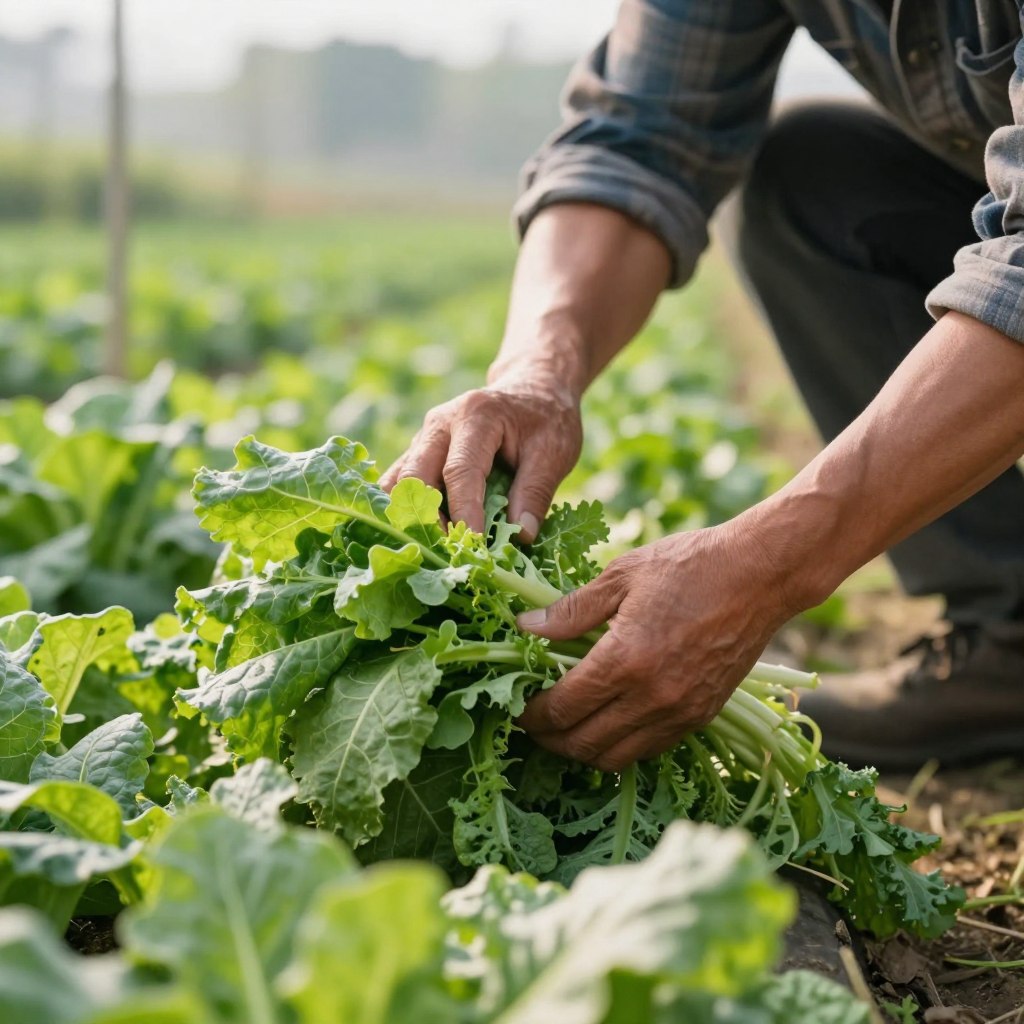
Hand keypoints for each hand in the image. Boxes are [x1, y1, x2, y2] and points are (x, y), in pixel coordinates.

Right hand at [381, 376, 582, 541]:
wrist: (533, 390)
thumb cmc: (546, 420)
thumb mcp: (554, 453)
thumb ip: (536, 493)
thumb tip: (521, 536)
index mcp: (476, 416)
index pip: (460, 471)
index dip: (464, 512)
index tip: (474, 547)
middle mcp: (441, 423)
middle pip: (415, 475)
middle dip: (428, 519)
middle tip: (450, 553)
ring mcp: (425, 436)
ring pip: (399, 481)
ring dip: (411, 517)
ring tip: (434, 551)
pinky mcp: (420, 451)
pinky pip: (400, 482)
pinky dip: (406, 510)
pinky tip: (421, 538)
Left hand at [516, 521, 798, 771]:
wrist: (761, 575)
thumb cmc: (690, 565)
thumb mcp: (621, 575)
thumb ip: (570, 609)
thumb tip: (525, 627)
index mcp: (624, 660)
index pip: (561, 709)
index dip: (531, 715)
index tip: (516, 707)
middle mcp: (651, 697)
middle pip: (582, 745)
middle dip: (549, 740)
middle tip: (532, 723)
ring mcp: (679, 712)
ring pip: (615, 758)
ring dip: (583, 751)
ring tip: (566, 729)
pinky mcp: (701, 716)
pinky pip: (649, 749)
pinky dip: (620, 746)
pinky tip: (608, 722)